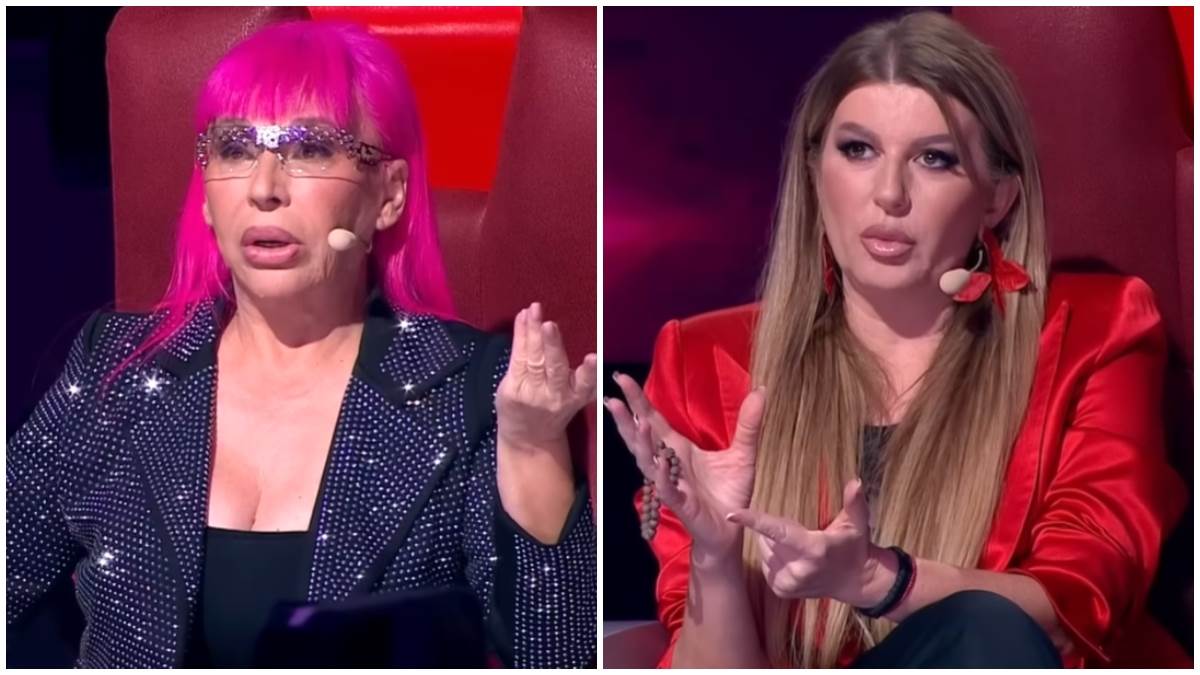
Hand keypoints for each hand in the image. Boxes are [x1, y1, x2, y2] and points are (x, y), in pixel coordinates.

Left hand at [495, 302, 596, 453]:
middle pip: (555, 367)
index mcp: (576, 395)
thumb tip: (578, 342)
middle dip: (552, 345)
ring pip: (534, 359)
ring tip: (534, 312)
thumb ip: (576, 373)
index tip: (592, 357)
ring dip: (533, 332)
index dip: (589, 370)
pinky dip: (520, 336)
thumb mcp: (572, 395)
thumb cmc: (552, 408)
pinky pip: (517, 359)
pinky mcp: (513, 389)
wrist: (528, 439)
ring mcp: (532, 392)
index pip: (585, 383)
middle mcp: (555, 395)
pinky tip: (522, 318)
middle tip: (550, 325)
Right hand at [606, 374, 765, 559]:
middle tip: (612, 397)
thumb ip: (748, 424)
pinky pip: (668, 489)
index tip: (621, 378)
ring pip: (648, 462)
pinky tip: (660, 463)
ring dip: (642, 443)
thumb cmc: (730, 493)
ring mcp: (672, 484)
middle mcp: (669, 463)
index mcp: (678, 448)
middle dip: (627, 418)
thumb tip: (761, 390)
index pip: (653, 419)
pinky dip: (663, 476)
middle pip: (641, 437)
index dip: (637, 400)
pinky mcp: (681, 504)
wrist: (732, 529)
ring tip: (638, 422)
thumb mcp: (743, 453)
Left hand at [726, 478, 894, 607]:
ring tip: (799, 548)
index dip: (753, 521)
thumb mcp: (857, 524)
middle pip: (768, 538)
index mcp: (813, 550)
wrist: (855, 581)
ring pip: (764, 551)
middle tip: (800, 532)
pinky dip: (774, 558)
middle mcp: (798, 569)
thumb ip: (854, 502)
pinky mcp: (782, 591)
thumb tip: (855, 482)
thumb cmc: (854, 547)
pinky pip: (766, 564)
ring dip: (774, 544)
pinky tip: (793, 559)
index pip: (778, 531)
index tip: (731, 514)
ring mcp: (788, 583)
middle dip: (778, 530)